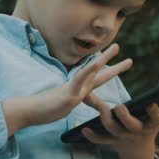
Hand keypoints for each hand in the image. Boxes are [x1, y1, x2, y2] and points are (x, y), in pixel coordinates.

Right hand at [1, 44, 131, 134]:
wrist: (29, 110)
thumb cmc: (45, 108)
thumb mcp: (65, 105)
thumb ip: (73, 99)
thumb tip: (77, 96)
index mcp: (80, 89)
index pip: (98, 79)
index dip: (111, 72)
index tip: (123, 64)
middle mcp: (78, 86)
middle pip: (100, 73)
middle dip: (115, 65)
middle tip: (128, 56)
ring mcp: (74, 89)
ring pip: (91, 71)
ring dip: (104, 59)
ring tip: (116, 48)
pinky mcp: (68, 95)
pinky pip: (79, 81)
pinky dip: (88, 71)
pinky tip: (96, 64)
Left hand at [80, 99, 158, 153]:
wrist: (139, 148)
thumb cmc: (149, 122)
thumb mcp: (157, 115)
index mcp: (154, 124)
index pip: (157, 119)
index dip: (155, 112)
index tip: (151, 103)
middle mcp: (139, 131)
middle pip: (132, 125)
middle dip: (125, 117)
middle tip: (119, 106)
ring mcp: (125, 137)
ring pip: (114, 129)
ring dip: (106, 119)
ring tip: (100, 108)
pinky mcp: (113, 141)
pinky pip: (102, 140)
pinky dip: (92, 136)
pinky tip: (84, 129)